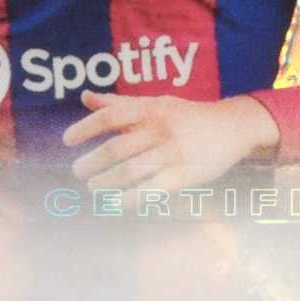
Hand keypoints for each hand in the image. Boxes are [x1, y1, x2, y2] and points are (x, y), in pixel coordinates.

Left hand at [62, 90, 278, 199]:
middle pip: (117, 148)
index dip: (86, 128)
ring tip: (93, 188)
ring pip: (131, 171)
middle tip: (78, 171)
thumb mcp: (156, 102)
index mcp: (150, 109)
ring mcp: (172, 154)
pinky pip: (151, 190)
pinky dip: (130, 198)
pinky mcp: (183, 176)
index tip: (67, 140)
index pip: (111, 117)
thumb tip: (85, 97)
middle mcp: (159, 130)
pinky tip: (115, 203)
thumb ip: (119, 103)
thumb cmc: (187, 115)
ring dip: (106, 182)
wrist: (232, 127)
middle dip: (92, 162)